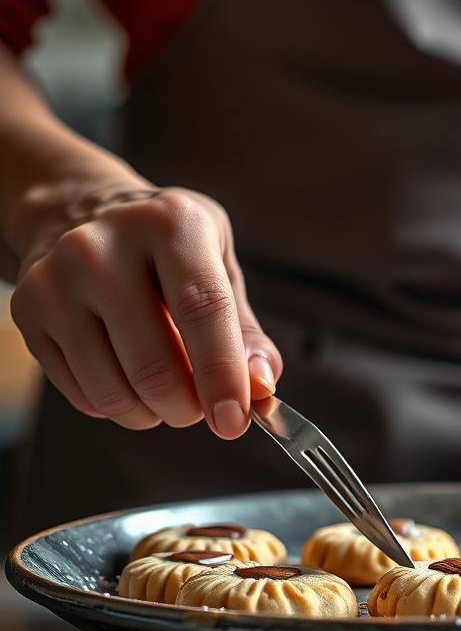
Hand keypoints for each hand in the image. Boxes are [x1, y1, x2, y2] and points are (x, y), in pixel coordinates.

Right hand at [10, 176, 281, 436]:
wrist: (79, 210)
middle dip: (188, 407)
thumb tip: (261, 385)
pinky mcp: (28, 311)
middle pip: (155, 364)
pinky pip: (82, 394)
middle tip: (200, 407)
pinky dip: (117, 406)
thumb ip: (245, 330)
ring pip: (113, 390)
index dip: (223, 374)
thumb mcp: (218, 263)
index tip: (235, 420)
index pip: (203, 310)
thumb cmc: (164, 245)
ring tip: (167, 394)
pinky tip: (127, 377)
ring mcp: (58, 278)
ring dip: (152, 413)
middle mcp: (105, 246)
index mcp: (171, 223)